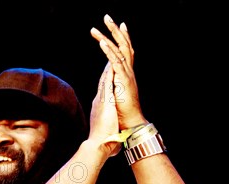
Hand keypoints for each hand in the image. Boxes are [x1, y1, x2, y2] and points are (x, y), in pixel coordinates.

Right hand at [89, 61, 121, 156]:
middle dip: (106, 72)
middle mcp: (98, 103)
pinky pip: (107, 84)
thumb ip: (111, 136)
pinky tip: (111, 65)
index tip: (108, 76)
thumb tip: (114, 144)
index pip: (103, 93)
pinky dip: (109, 74)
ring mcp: (101, 101)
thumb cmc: (103, 144)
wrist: (98, 145)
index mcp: (99, 110)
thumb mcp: (108, 135)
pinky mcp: (105, 101)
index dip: (106, 83)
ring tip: (110, 58)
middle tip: (109, 61)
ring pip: (104, 80)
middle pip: (102, 83)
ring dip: (107, 69)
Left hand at [90, 14, 146, 129]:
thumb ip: (113, 86)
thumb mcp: (116, 95)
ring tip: (98, 27)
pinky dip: (109, 51)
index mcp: (126, 73)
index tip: (119, 24)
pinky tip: (101, 42)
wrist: (130, 122)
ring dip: (108, 37)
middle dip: (115, 30)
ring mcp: (126, 74)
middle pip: (123, 45)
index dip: (122, 37)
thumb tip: (109, 83)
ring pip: (118, 50)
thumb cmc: (123, 110)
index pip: (124, 51)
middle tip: (107, 17)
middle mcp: (128, 71)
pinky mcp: (123, 80)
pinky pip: (115, 62)